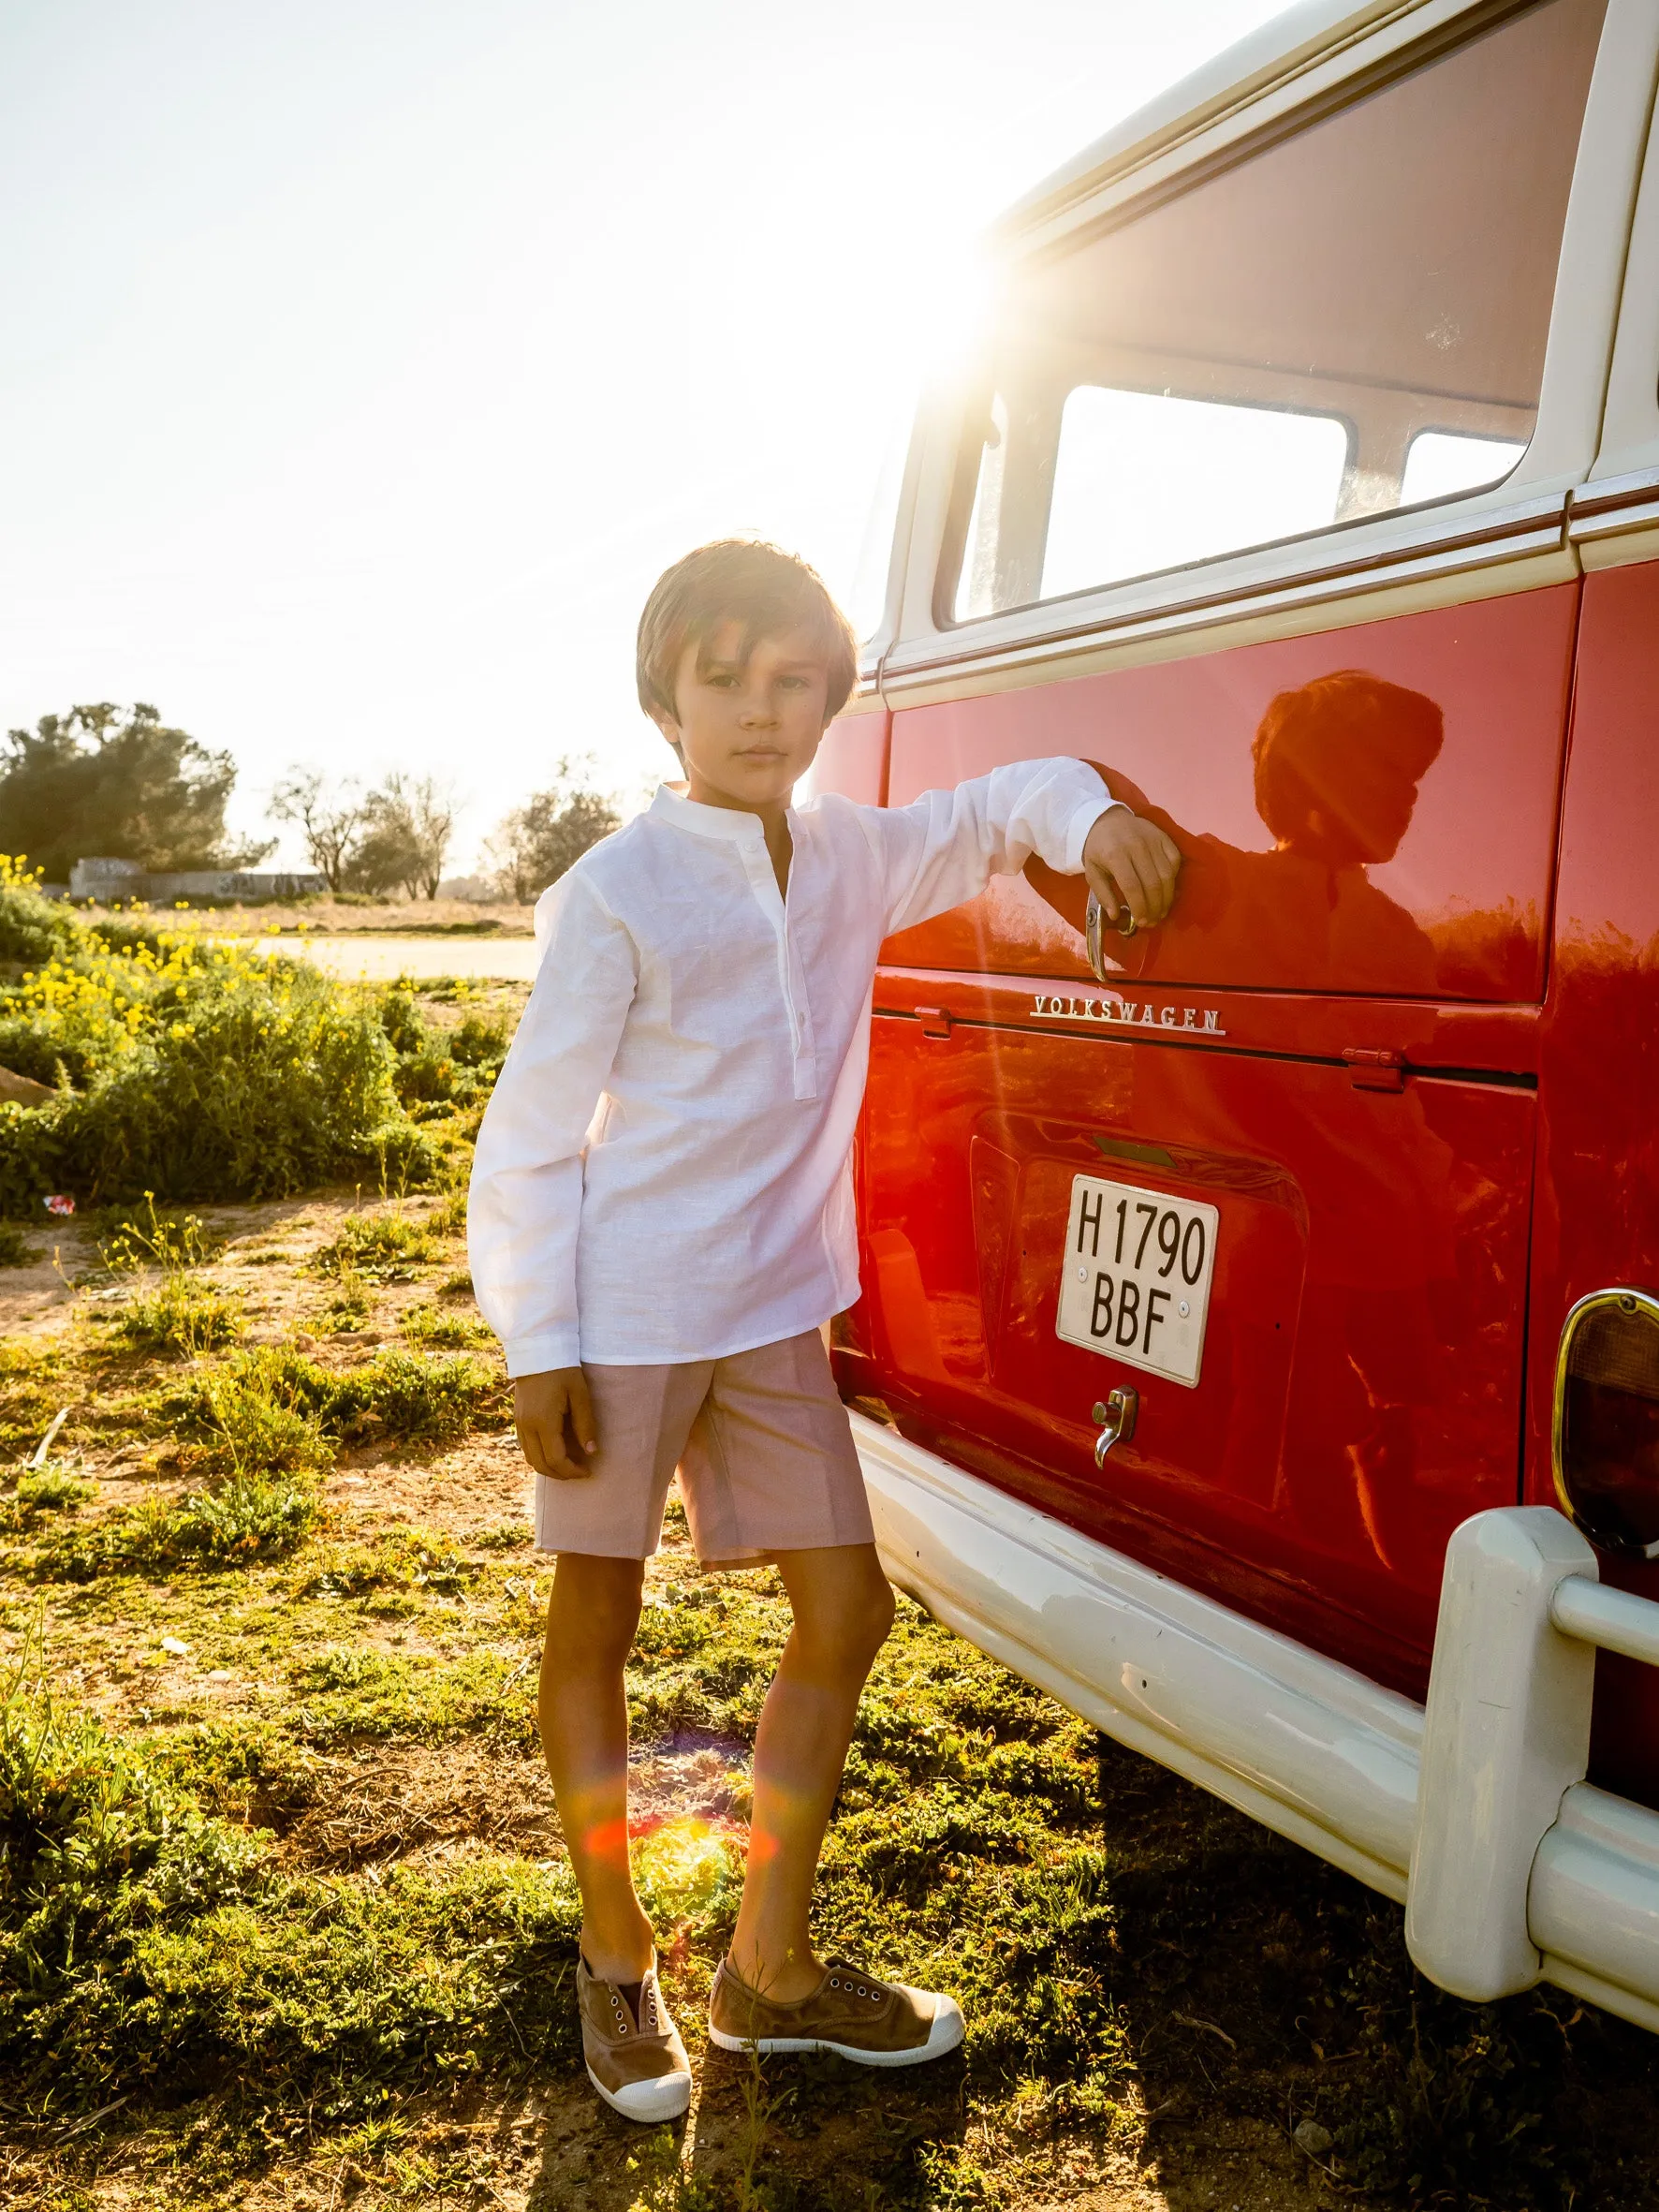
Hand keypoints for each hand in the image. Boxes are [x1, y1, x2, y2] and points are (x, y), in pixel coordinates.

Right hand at [514, 1366, 597, 1479]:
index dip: (572, 1471)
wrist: (537, 1350)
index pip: (556, 1459)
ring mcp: (519, 1423)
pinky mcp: (517, 1419)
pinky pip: (526, 1447)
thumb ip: (585, 1424)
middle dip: (561, 1474)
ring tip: (569, 1464)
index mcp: (543, 1421)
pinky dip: (540, 1456)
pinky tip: (555, 1451)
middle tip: (579, 1472)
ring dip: (549, 1467)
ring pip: (530, 1459)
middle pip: (541, 1465)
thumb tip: (591, 1451)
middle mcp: (527, 1426)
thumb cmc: (563, 1369)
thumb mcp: (580, 1394)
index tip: (588, 1471)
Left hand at [1082, 807, 1181, 928]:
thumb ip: (1103, 894)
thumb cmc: (1098, 849)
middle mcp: (1136, 846)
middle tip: (1152, 921)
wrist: (1107, 820)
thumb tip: (1116, 916)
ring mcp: (1153, 840)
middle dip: (1154, 907)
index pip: (1132, 886)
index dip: (1139, 907)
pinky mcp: (1164, 837)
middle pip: (1153, 883)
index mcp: (1115, 855)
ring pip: (1167, 875)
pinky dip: (1173, 880)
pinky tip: (1166, 891)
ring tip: (1161, 912)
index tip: (1141, 922)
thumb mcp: (1092, 872)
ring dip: (1166, 898)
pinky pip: (1174, 862)